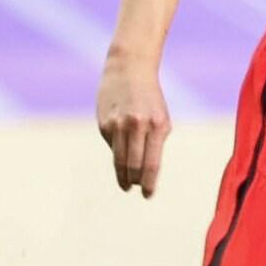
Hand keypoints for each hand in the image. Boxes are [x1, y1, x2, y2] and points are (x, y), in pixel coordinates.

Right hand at [97, 53, 170, 196]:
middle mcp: (137, 126)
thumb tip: (144, 173)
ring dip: (123, 175)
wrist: (129, 69)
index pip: (151, 164)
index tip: (147, 195)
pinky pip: (112, 146)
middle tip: (135, 188)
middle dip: (134, 181)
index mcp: (157, 126)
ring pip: (119, 160)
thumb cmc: (150, 99)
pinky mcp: (104, 124)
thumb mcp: (160, 119)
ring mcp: (118, 125)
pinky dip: (117, 153)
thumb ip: (154, 144)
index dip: (148, 184)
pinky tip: (120, 149)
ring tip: (126, 183)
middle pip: (133, 166)